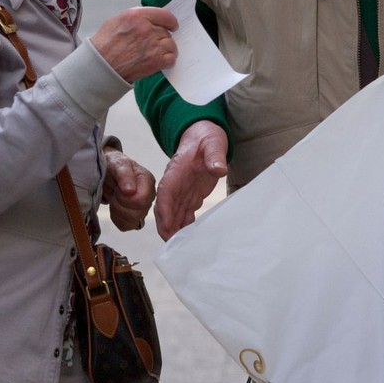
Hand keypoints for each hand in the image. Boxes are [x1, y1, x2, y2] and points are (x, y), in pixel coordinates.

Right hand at [90, 7, 177, 81]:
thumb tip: (151, 18)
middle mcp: (146, 29)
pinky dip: (168, 60)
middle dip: (163, 37)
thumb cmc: (105, 44)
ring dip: (166, 49)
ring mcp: (152, 45)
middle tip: (154, 43)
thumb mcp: (117, 20)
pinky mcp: (155, 61)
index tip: (172, 25)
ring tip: (157, 52)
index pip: (165, 15)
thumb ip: (136, 16)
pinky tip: (160, 61)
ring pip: (171, 44)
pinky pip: (171, 58)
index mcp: (137, 16)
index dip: (170, 21)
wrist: (100, 66)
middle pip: (166, 31)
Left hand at [102, 148, 155, 231]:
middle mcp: (150, 196)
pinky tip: (115, 207)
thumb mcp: (118, 164)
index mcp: (148, 181)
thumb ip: (125, 174)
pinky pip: (126, 226)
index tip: (118, 188)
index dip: (125, 197)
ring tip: (115, 198)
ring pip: (133, 221)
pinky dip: (117, 218)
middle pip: (138, 213)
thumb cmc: (114, 165)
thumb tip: (130, 191)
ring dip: (118, 211)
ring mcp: (143, 208)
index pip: (141, 200)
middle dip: (120, 204)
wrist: (108, 171)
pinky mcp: (134, 217)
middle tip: (115, 192)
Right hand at [153, 121, 227, 240]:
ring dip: (174, 229)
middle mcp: (175, 183)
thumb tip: (219, 169)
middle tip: (171, 244)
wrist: (204, 135)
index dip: (164, 209)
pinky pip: (184, 213)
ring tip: (178, 248)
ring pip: (173, 213)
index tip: (166, 224)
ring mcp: (182, 190)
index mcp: (176, 170)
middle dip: (166, 225)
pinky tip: (188, 239)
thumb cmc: (207, 138)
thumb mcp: (213, 143)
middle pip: (165, 207)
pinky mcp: (190, 195)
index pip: (165, 192)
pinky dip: (184, 226)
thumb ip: (215, 155)